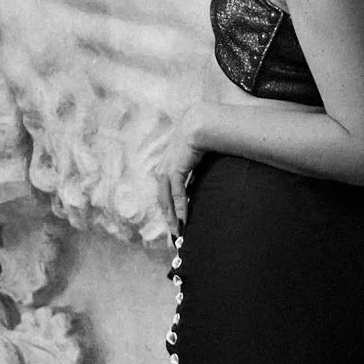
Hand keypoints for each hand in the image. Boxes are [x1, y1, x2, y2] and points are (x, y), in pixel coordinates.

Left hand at [152, 104, 209, 241]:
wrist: (199, 125)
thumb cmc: (199, 139)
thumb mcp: (194, 159)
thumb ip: (194, 171)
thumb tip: (200, 182)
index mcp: (166, 168)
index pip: (165, 194)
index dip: (169, 211)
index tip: (174, 226)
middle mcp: (162, 171)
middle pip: (162, 201)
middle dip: (168, 221)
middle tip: (173, 238)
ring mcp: (166, 171)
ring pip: (166, 201)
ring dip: (172, 218)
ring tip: (178, 233)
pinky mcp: (174, 170)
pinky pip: (177, 194)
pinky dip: (180, 207)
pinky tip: (183, 219)